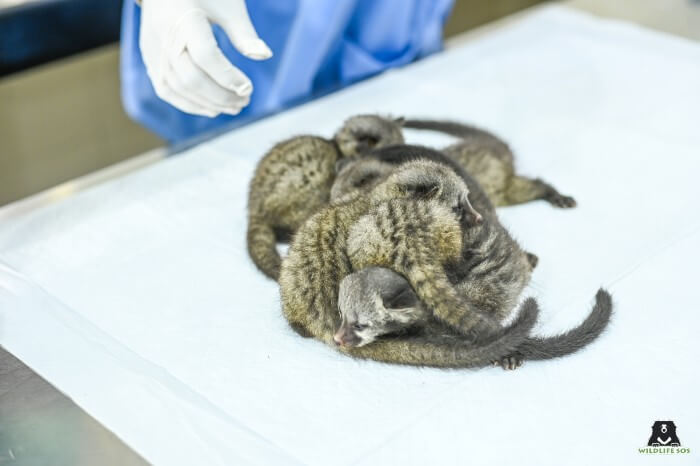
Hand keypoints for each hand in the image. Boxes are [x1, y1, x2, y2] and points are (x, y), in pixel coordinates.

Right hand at [139, 0, 271, 116]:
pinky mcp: (149, 59)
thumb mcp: (227, 6)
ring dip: (209, 104)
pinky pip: (166, 90)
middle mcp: (163, 36)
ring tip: (234, 107)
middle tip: (245, 100)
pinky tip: (213, 108)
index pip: (205, 56)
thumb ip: (243, 32)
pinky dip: (190, 104)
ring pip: (178, 89)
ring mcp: (153, 50)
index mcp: (184, 18)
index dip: (228, 77)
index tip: (248, 87)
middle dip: (221, 96)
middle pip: (191, 78)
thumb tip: (265, 55)